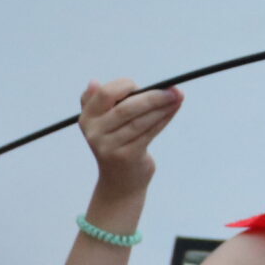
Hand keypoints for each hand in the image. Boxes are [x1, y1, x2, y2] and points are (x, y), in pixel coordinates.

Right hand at [77, 77, 179, 194]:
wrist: (120, 182)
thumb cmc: (116, 144)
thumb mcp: (102, 123)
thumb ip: (98, 102)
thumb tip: (93, 82)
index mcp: (87, 118)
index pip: (104, 93)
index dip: (125, 86)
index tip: (141, 85)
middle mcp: (94, 133)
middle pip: (126, 108)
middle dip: (153, 96)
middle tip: (174, 90)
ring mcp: (109, 146)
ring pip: (140, 120)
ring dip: (163, 107)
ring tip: (178, 98)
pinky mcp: (127, 156)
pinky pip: (148, 133)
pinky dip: (163, 119)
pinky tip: (172, 111)